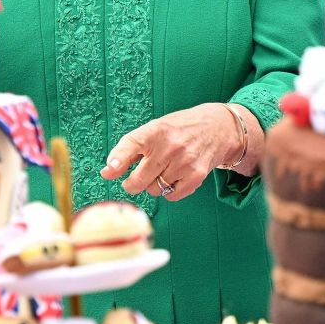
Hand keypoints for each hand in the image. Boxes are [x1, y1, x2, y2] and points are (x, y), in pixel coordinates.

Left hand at [99, 104, 244, 201]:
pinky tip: (175, 177)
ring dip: (154, 186)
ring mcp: (184, 162)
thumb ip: (130, 149)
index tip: (109, 172)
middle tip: (134, 180)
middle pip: (139, 180)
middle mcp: (170, 146)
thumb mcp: (155, 129)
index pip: (131, 144)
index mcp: (156, 130)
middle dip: (132, 184)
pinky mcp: (196, 176)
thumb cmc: (179, 130)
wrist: (218, 128)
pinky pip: (171, 196)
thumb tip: (106, 172)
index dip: (118, 160)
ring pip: (154, 190)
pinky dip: (169, 191)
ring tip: (163, 171)